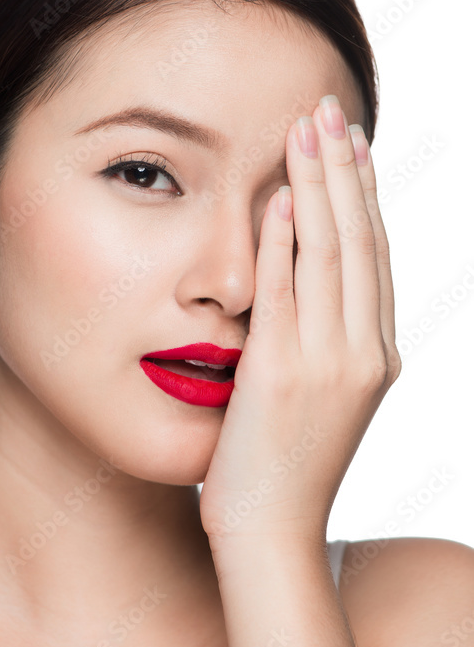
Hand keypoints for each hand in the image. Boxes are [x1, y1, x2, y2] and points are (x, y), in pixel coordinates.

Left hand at [199, 95, 401, 552]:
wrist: (270, 535)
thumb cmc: (283, 465)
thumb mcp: (320, 396)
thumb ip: (322, 338)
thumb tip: (305, 281)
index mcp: (376, 355)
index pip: (374, 255)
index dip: (364, 194)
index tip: (352, 145)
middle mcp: (364, 351)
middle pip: (360, 239)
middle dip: (344, 170)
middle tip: (330, 111)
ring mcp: (328, 362)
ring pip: (330, 253)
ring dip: (318, 185)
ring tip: (305, 129)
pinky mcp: (282, 372)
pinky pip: (285, 289)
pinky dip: (283, 239)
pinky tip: (276, 195)